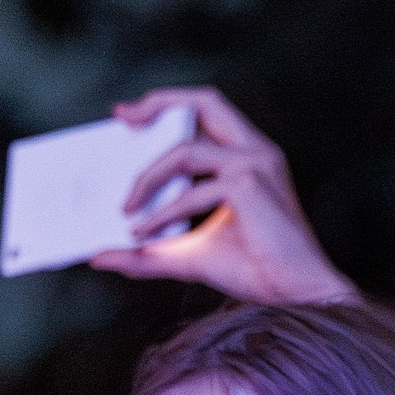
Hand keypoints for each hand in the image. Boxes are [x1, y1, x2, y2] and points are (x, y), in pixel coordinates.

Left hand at [89, 87, 358, 306]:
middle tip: (122, 120)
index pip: (208, 113)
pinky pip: (190, 191)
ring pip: (184, 149)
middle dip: (160, 102)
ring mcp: (255, 164)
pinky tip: (143, 232)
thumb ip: (147, 251)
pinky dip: (161, 211)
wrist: (296, 294)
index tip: (127, 116)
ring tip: (124, 207)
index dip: (168, 105)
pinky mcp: (249, 185)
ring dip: (146, 176)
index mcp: (250, 158)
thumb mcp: (189, 254)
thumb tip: (99, 257)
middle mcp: (257, 152)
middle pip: (206, 101)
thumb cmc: (255, 271)